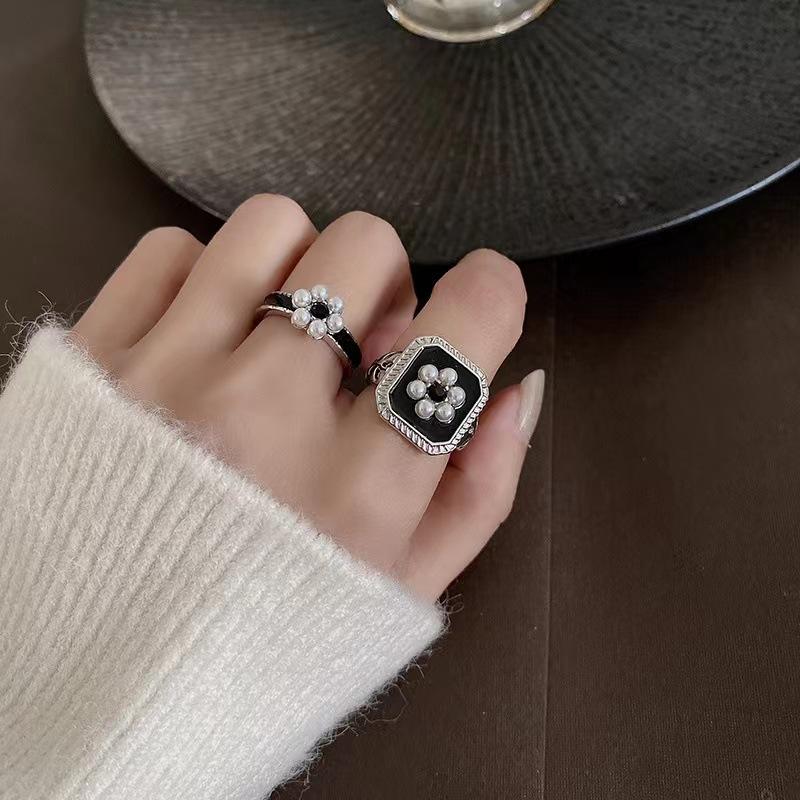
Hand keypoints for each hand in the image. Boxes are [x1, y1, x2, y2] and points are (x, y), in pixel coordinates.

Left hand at [71, 196, 543, 599]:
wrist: (106, 674)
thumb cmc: (261, 633)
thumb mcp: (399, 588)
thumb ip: (478, 488)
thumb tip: (515, 389)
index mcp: (355, 492)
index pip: (461, 329)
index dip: (491, 293)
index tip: (478, 298)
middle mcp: (263, 423)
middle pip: (364, 249)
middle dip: (384, 284)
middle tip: (359, 338)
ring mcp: (167, 381)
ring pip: (270, 226)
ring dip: (298, 267)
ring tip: (281, 329)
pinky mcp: (93, 361)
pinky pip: (169, 248)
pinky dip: (205, 277)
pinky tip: (208, 335)